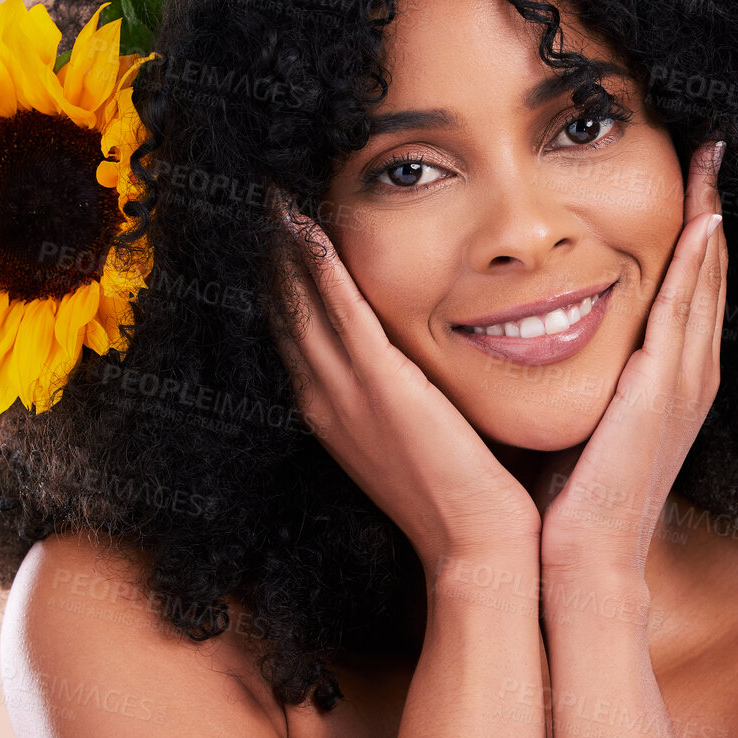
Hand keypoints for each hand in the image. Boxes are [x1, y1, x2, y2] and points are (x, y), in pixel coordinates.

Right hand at [265, 189, 542, 582]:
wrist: (480, 548)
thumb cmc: (464, 493)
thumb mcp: (423, 431)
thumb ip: (412, 389)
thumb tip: (424, 354)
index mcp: (337, 408)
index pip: (296, 326)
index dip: (282, 274)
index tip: (276, 223)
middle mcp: (327, 397)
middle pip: (283, 307)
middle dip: (268, 249)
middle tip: (257, 191)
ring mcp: (348, 394)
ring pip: (299, 302)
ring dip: (282, 244)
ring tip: (269, 190)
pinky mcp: (381, 389)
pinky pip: (340, 313)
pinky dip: (318, 268)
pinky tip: (305, 223)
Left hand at [534, 140, 726, 585]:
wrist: (578, 561)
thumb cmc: (569, 501)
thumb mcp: (580, 421)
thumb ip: (582, 378)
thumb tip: (540, 339)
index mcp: (669, 383)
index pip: (687, 289)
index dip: (689, 234)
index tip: (684, 179)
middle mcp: (689, 374)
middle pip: (707, 273)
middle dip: (709, 209)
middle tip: (709, 146)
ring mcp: (685, 380)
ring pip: (705, 278)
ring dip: (709, 216)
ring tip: (709, 159)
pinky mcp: (666, 388)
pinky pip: (686, 306)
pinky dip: (696, 258)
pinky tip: (699, 214)